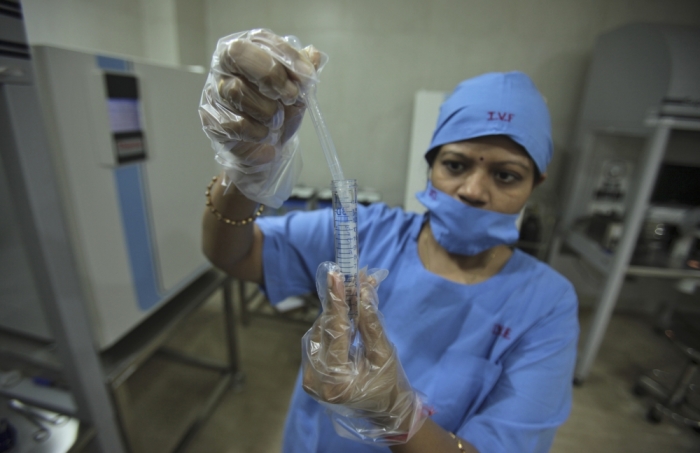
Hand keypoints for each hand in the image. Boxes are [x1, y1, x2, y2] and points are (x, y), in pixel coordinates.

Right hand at [199, 29, 323, 166]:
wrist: (268, 147)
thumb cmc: (280, 112)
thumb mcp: (298, 92)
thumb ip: (304, 73)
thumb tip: (313, 55)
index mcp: (249, 49)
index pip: (262, 40)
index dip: (286, 56)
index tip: (307, 76)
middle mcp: (225, 65)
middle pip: (239, 54)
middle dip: (270, 75)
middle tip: (290, 96)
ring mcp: (214, 90)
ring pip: (237, 90)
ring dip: (267, 110)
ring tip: (277, 121)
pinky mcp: (210, 117)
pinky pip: (234, 122)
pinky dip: (257, 131)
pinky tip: (265, 134)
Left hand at [301, 262, 427, 444]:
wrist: (385, 412)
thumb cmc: (389, 385)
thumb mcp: (384, 354)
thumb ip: (370, 322)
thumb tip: (363, 289)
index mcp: (336, 380)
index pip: (335, 331)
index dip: (336, 300)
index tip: (336, 274)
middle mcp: (315, 380)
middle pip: (324, 329)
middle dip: (339, 302)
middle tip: (354, 278)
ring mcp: (309, 378)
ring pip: (319, 331)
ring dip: (336, 311)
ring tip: (354, 293)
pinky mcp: (310, 372)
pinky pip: (318, 339)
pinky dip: (332, 324)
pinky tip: (346, 312)